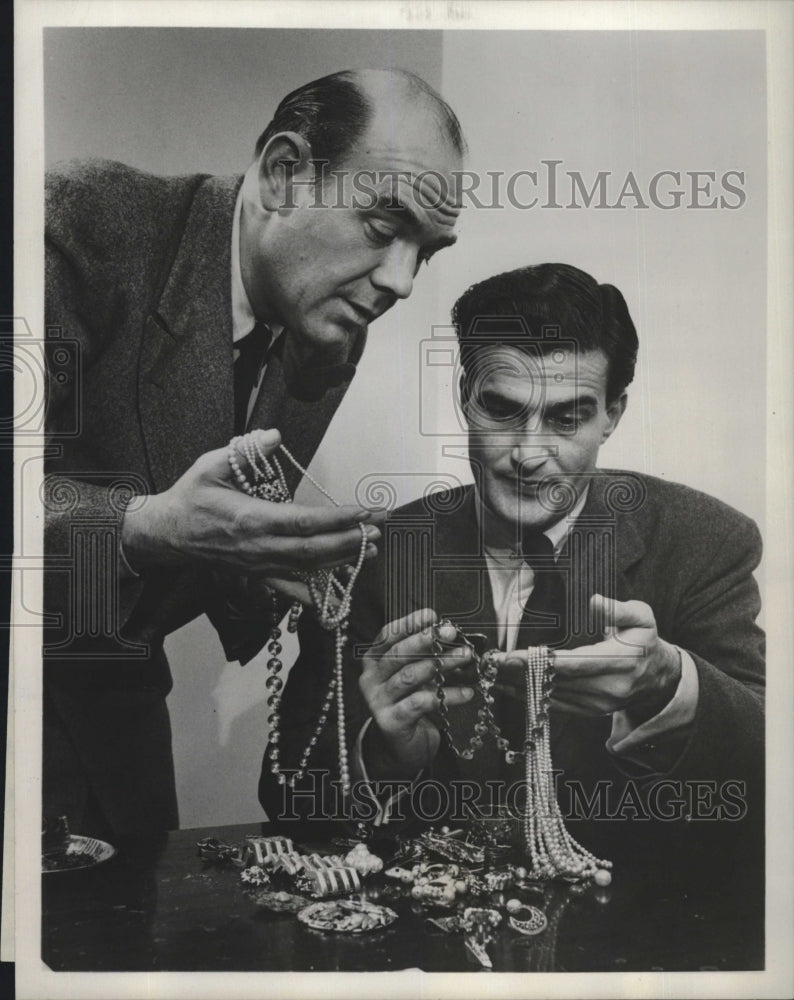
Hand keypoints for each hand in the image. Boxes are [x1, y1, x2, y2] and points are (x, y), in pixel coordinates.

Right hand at [121, 428, 381, 575]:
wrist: (166, 534)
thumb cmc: (190, 498)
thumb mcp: (210, 465)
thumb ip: (245, 451)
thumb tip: (274, 435)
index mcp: (252, 519)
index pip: (305, 521)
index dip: (338, 519)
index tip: (364, 512)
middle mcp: (259, 546)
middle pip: (314, 549)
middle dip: (351, 540)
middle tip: (379, 530)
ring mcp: (259, 564)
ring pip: (308, 567)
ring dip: (342, 559)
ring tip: (372, 550)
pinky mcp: (256, 574)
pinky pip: (290, 586)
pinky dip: (315, 589)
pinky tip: (338, 586)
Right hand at [358, 609, 474, 778]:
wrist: (399, 747)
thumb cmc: (409, 703)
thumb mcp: (415, 676)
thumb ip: (425, 656)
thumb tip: (451, 634)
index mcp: (373, 661)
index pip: (387, 636)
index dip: (409, 623)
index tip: (432, 615)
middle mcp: (370, 679)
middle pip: (398, 654)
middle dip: (426, 640)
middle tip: (451, 631)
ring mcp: (378, 701)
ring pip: (411, 676)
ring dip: (442, 664)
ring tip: (466, 655)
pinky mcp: (391, 722)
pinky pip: (423, 703)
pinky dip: (448, 696)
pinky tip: (468, 692)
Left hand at [494, 595, 681, 723]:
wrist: (658, 677)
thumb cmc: (644, 640)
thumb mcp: (642, 617)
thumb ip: (620, 610)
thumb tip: (596, 601)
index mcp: (620, 662)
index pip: (573, 664)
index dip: (541, 661)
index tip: (513, 656)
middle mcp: (608, 687)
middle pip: (556, 681)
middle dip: (520, 673)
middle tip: (492, 663)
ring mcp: (599, 704)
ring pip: (552, 696)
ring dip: (520, 686)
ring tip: (492, 675)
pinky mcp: (590, 712)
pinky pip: (556, 706)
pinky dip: (531, 697)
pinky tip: (509, 688)